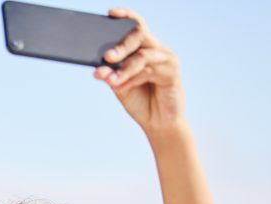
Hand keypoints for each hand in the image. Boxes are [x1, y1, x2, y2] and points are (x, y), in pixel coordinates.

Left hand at [94, 8, 183, 132]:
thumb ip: (111, 76)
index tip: (111, 13)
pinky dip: (132, 79)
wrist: (158, 123)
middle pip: (139, 35)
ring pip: (142, 56)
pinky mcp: (172, 72)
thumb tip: (98, 69)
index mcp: (143, 48)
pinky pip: (150, 70)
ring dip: (124, 68)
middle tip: (106, 57)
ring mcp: (166, 59)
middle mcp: (155, 49)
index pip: (136, 26)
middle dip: (121, 45)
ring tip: (110, 80)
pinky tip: (120, 87)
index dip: (126, 16)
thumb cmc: (140, 101)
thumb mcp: (120, 87)